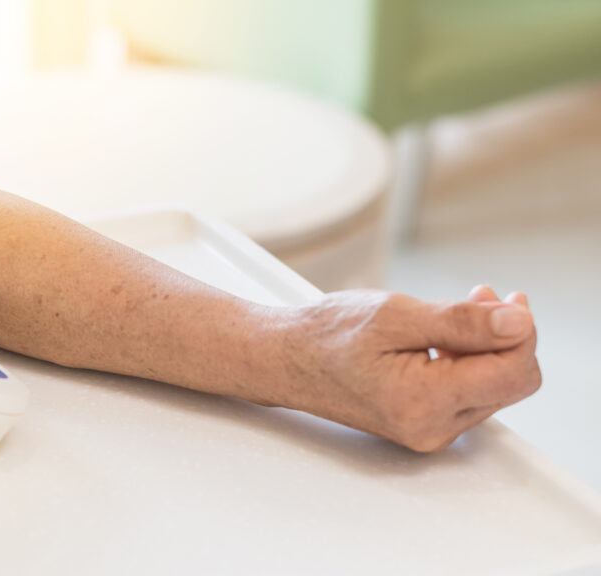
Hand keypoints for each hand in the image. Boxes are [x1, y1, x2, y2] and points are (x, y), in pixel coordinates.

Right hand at [277, 286, 539, 451]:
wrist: (286, 360)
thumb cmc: (327, 336)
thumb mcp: (396, 315)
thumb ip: (462, 323)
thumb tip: (518, 323)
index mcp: (425, 402)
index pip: (514, 373)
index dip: (520, 331)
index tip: (504, 298)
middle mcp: (431, 428)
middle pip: (508, 383)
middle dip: (505, 337)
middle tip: (482, 295)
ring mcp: (428, 432)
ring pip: (492, 388)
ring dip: (486, 347)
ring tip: (459, 311)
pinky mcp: (423, 426)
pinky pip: (469, 395)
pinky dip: (467, 362)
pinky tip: (447, 337)